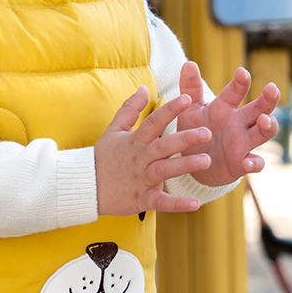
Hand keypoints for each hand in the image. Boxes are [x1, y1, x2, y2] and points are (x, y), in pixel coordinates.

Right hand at [95, 85, 213, 215]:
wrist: (84, 186)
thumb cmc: (102, 157)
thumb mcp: (113, 130)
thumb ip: (130, 109)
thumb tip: (144, 88)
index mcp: (134, 141)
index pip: (153, 122)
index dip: (169, 110)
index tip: (187, 99)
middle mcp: (139, 158)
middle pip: (163, 146)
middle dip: (185, 138)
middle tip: (207, 132)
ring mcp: (140, 179)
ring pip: (164, 170)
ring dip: (185, 166)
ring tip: (206, 161)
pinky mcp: (141, 199)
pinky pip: (161, 202)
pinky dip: (177, 204)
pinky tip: (195, 203)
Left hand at [177, 61, 279, 185]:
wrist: (194, 161)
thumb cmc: (195, 130)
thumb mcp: (189, 110)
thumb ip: (189, 88)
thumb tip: (189, 62)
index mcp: (225, 108)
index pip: (235, 92)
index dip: (240, 82)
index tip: (242, 72)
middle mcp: (239, 123)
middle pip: (259, 108)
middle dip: (268, 99)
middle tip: (272, 88)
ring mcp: (243, 143)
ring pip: (263, 133)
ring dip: (268, 126)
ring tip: (265, 120)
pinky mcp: (241, 163)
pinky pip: (255, 163)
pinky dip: (255, 163)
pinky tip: (248, 162)